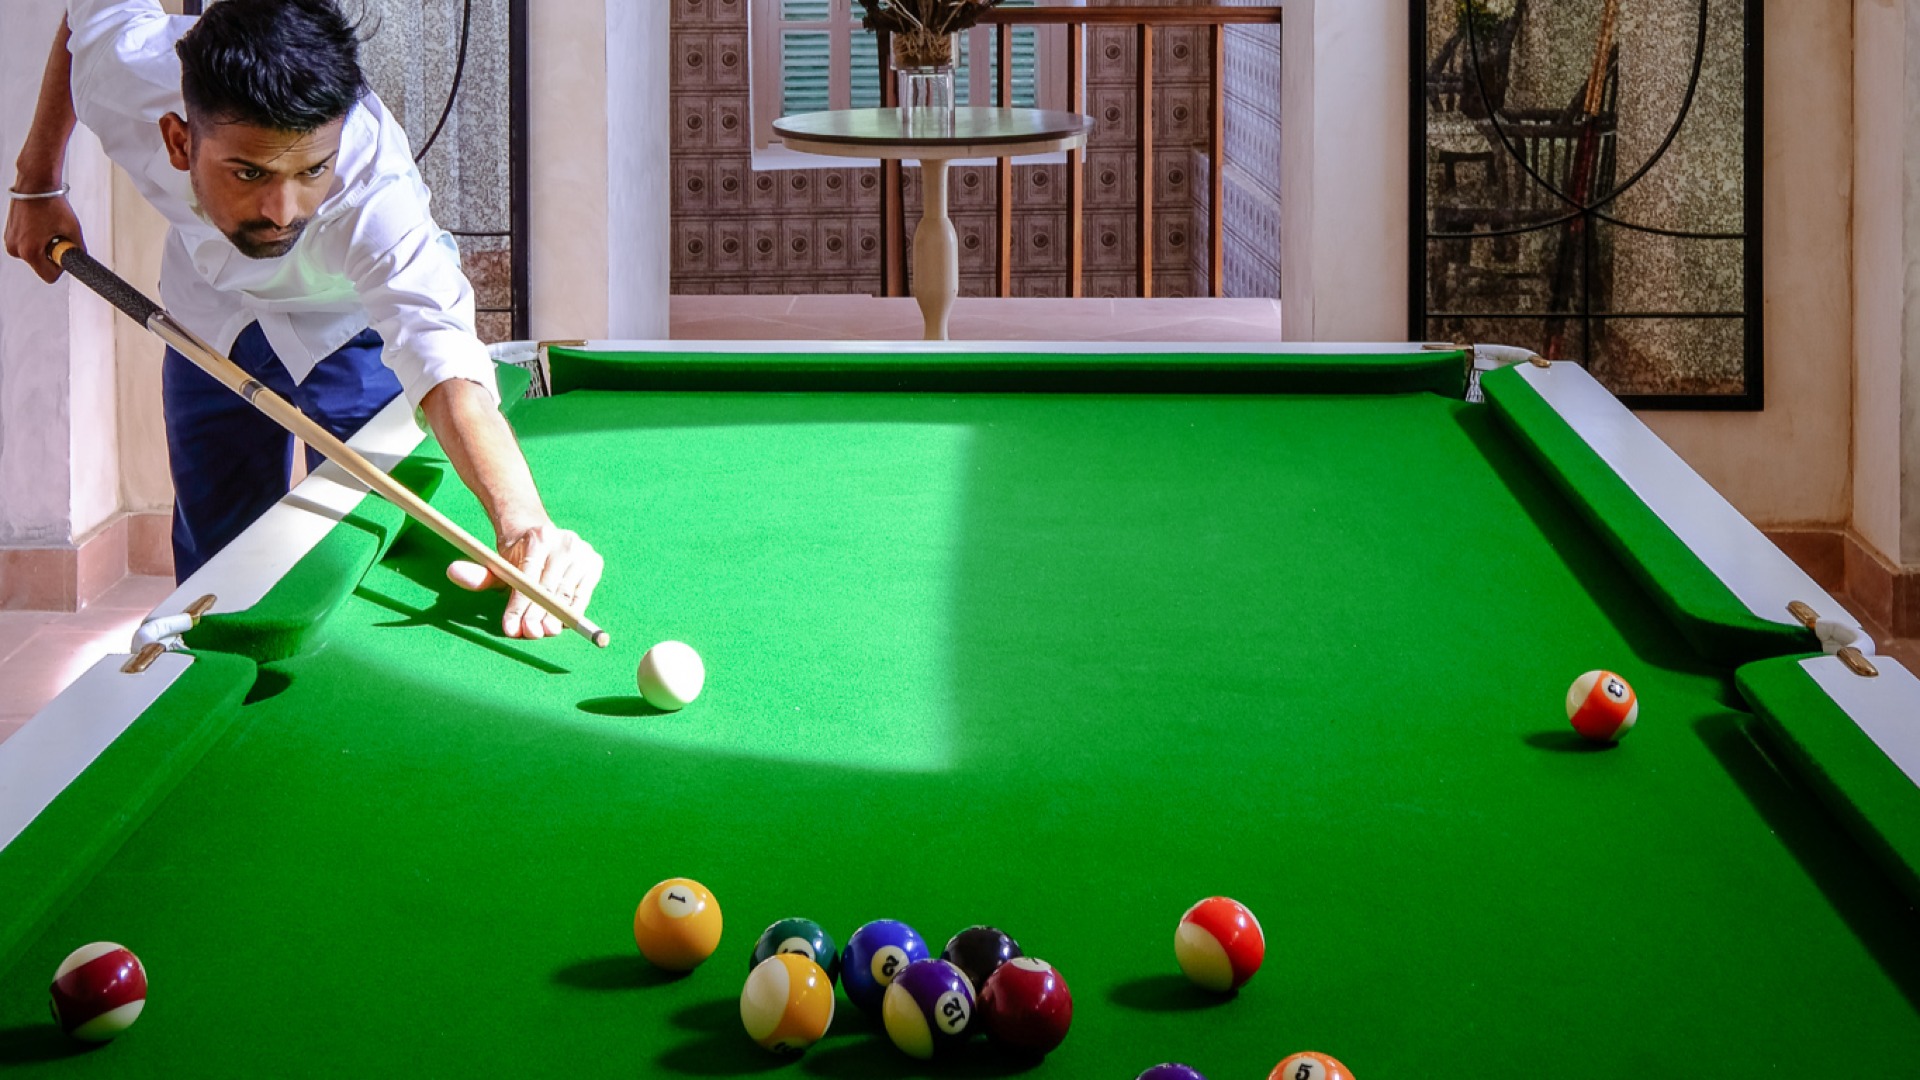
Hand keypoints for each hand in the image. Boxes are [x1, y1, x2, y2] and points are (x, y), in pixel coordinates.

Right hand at [4, 190, 81, 282]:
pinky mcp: (9, 235)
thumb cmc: (51, 203)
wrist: (36, 185)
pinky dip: (36, 239)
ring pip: (34, 255)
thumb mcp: (72, 230)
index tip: (64, 254)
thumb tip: (80, 259)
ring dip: (44, 246)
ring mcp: (10, 241)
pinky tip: (40, 225)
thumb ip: (78, 250)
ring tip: (47, 228)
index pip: (49, 276)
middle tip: (56, 235)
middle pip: (41, 265)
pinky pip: (27, 245)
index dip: (61, 267)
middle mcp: (15, 248)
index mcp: (29, 251)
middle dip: (52, 254)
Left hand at [446, 521, 604, 639]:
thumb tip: (453, 573)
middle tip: (527, 634)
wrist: (541, 534)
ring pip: (567, 594)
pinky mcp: (595, 562)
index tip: (511, 628)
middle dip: (536, 615)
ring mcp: (583, 552)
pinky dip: (572, 611)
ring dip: (554, 618)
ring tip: (542, 633)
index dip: (519, 606)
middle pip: (550, 588)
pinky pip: (583, 595)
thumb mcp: (496, 564)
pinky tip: (560, 623)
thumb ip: (477, 574)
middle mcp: (565, 541)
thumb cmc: (516, 556)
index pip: (528, 578)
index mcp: (538, 537)